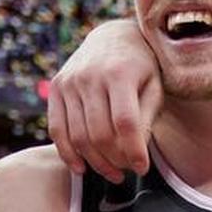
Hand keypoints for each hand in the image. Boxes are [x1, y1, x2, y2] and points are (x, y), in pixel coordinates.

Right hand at [48, 19, 161, 182]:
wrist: (113, 38)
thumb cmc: (141, 68)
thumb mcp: (154, 86)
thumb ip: (146, 118)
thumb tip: (135, 154)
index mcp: (120, 73)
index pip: (125, 123)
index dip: (134, 151)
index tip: (142, 168)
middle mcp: (90, 75)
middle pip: (99, 133)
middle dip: (115, 160)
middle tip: (128, 171)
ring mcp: (70, 81)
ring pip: (78, 136)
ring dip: (95, 162)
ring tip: (113, 172)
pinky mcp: (56, 87)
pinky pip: (57, 129)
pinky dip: (67, 154)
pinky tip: (81, 168)